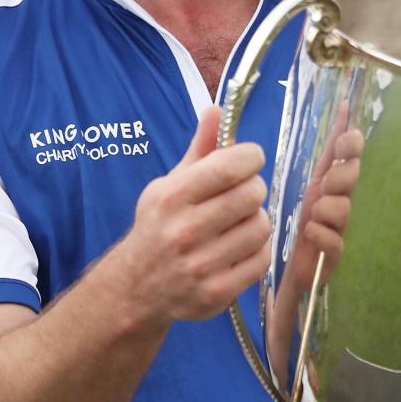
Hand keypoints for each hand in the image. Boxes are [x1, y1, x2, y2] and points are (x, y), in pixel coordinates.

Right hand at [124, 106, 270, 322]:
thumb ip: (199, 150)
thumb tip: (216, 109)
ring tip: (238, 224)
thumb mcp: (169, 185)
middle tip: (242, 195)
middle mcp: (185, 231)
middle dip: (253, 189)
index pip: (231, 166)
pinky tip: (238, 249)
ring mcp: (202, 264)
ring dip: (256, 221)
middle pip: (252, 194)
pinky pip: (262, 259)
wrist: (137, 287)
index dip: (251, 157)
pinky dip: (257, 251)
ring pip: (261, 227)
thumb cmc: (159, 227)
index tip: (249, 161)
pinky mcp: (217, 292)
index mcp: (172, 197)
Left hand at [287, 123, 363, 291]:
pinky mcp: (334, 254)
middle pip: (349, 179)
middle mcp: (339, 202)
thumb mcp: (311, 188)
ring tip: (312, 216)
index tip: (350, 126)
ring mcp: (339, 228)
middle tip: (326, 183)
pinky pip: (333, 240)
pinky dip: (320, 234)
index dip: (349, 140)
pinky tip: (310, 234)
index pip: (343, 156)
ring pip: (342, 209)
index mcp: (331, 185)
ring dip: (326, 208)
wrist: (296, 268)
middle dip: (341, 173)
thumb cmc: (305, 225)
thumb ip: (326, 159)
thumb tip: (340, 114)